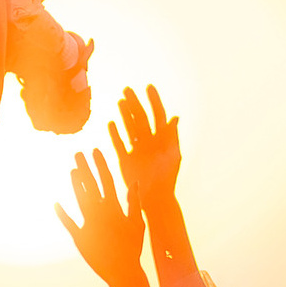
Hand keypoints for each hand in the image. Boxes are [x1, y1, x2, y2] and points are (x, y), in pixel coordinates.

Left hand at [55, 149, 144, 285]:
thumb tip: (134, 182)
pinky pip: (68, 223)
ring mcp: (89, 225)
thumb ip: (134, 202)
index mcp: (115, 208)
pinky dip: (62, 213)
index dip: (100, 164)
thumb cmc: (132, 248)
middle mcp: (100, 213)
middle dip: (84, 167)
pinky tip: (55, 203)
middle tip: (77, 153)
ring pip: (80, 199)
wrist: (123, 272)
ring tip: (71, 170)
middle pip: (90, 185)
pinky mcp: (80, 238)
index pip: (106, 180)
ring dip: (75, 184)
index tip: (94, 150)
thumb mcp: (137, 224)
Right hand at [108, 84, 180, 205]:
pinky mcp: (126, 160)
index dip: (154, 101)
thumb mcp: (172, 156)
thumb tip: (175, 117)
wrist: (155, 199)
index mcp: (163, 140)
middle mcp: (150, 142)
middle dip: (135, 103)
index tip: (149, 87)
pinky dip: (115, 134)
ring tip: (120, 101)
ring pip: (130, 128)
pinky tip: (110, 123)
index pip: (158, 115)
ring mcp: (137, 150)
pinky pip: (119, 144)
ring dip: (125, 115)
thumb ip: (171, 136)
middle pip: (141, 118)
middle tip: (127, 89)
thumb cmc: (167, 179)